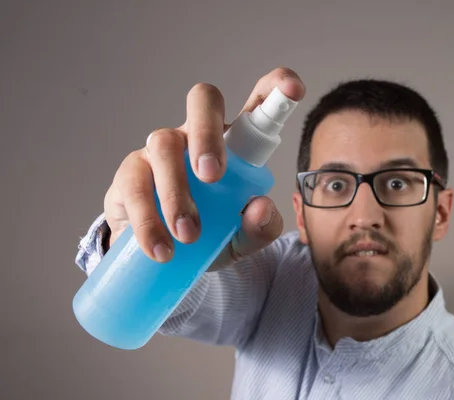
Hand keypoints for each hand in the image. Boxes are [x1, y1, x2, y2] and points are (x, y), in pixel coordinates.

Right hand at [103, 67, 305, 263]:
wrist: (168, 259)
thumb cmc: (211, 234)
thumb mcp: (243, 238)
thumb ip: (261, 227)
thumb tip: (260, 207)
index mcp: (234, 143)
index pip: (257, 103)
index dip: (276, 87)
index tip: (294, 88)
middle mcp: (197, 135)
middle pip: (203, 100)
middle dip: (208, 132)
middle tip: (212, 176)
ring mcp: (159, 150)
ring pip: (163, 143)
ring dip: (176, 192)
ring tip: (189, 236)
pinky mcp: (130, 174)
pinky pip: (133, 184)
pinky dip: (148, 220)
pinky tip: (161, 249)